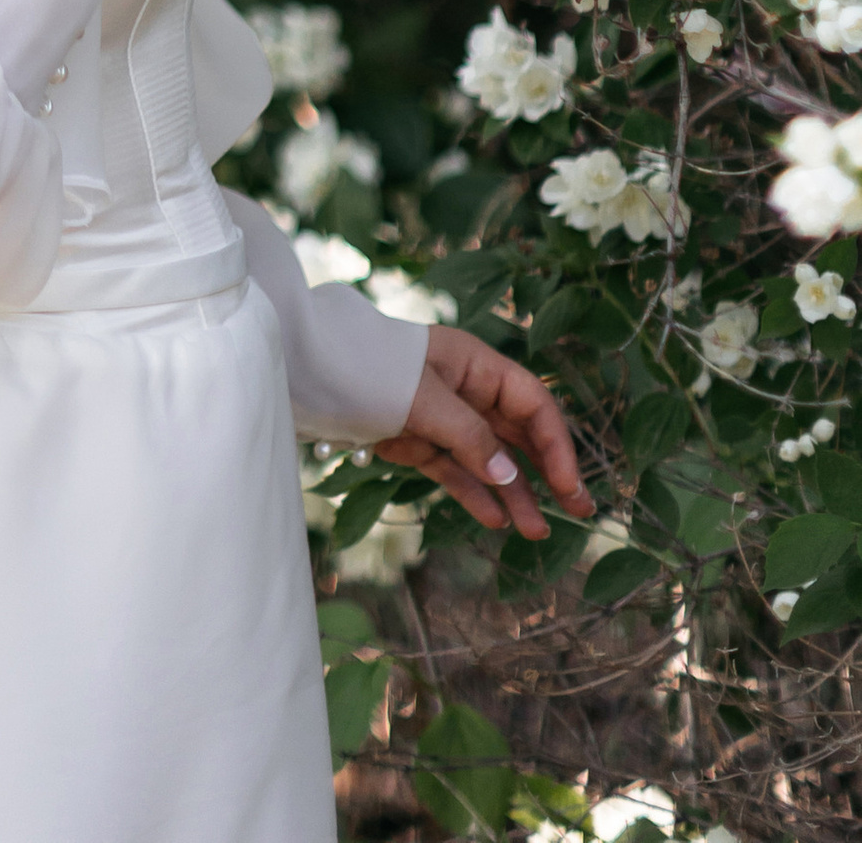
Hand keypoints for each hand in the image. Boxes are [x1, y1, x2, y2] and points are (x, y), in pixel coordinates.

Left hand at [371, 326, 593, 539]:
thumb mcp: (427, 398)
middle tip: (580, 511)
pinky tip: (496, 522)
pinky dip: (476, 495)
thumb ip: (470, 436)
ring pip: (491, 461)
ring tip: (536, 531)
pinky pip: (457, 473)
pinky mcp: (420, 444)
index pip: (532, 404)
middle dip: (549, 472)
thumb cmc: (374, 369)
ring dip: (514, 495)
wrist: (316, 373)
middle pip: (519, 435)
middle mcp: (467, 392)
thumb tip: (509, 476)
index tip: (567, 483)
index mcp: (476, 366)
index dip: (555, 443)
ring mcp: (445, 420)